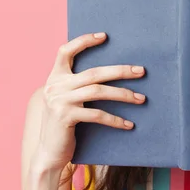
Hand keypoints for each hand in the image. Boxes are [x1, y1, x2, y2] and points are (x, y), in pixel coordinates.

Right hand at [34, 32, 145, 170]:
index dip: (83, 41)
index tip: (104, 36)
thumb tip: (110, 73)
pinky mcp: (66, 117)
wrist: (48, 153)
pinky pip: (97, 114)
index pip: (65, 51)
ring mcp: (59, 101)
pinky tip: (128, 124)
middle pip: (94, 72)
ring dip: (123, 94)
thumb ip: (77, 86)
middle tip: (141, 71)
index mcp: (55, 78)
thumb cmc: (63, 125)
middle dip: (120, 70)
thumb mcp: (66, 101)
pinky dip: (115, 120)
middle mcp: (55, 86)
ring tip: (141, 99)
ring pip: (98, 91)